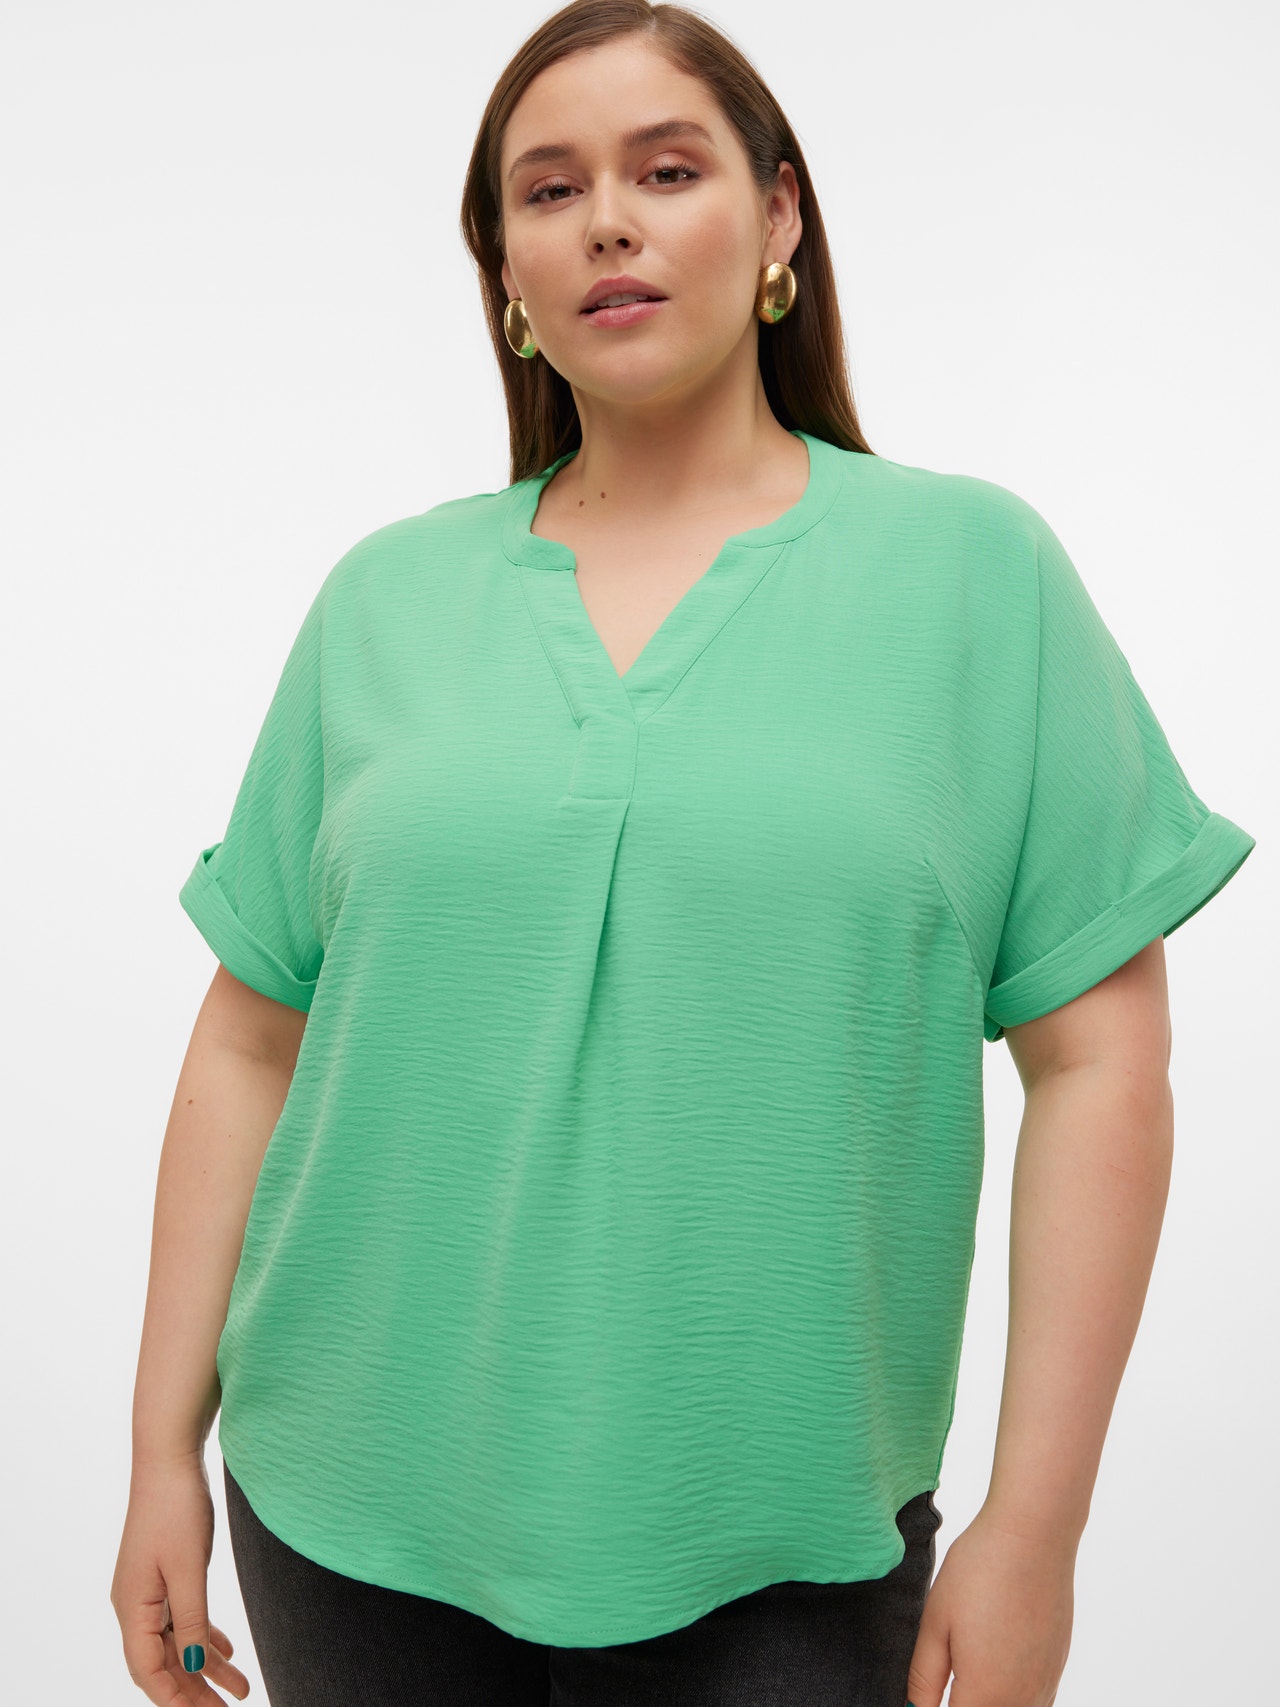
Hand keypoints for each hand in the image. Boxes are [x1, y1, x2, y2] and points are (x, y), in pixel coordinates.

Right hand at [111, 1451, 251, 1702]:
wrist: (169, 1459)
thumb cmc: (175, 1508)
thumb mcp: (188, 1567)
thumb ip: (192, 1618)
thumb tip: (196, 1663)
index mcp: (133, 1608)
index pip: (149, 1671)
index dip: (174, 1700)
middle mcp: (135, 1605)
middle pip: (163, 1664)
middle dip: (194, 1692)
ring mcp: (149, 1590)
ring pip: (178, 1642)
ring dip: (206, 1668)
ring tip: (240, 1691)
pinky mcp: (166, 1574)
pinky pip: (184, 1618)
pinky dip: (205, 1636)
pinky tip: (227, 1653)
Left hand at [904, 1506, 1075, 1705]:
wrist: (1033, 1535)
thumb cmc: (979, 1571)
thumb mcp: (935, 1623)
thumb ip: (924, 1679)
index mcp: (985, 1695)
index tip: (922, 1696)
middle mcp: (1021, 1701)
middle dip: (960, 1704)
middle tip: (941, 1681)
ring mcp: (1044, 1687)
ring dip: (987, 1702)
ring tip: (966, 1670)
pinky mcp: (1056, 1668)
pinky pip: (1034, 1704)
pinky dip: (1010, 1699)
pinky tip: (994, 1669)